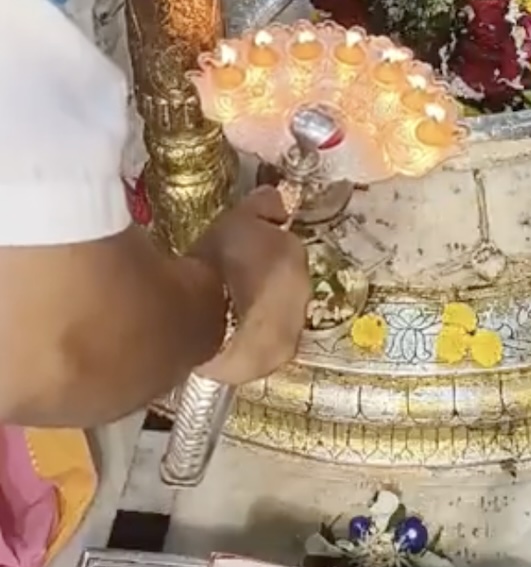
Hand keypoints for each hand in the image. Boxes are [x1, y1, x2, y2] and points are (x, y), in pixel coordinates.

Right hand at [192, 187, 309, 385]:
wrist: (193, 314)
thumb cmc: (215, 260)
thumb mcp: (238, 217)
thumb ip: (264, 205)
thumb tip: (279, 200)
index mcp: (296, 259)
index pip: (287, 249)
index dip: (265, 250)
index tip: (243, 252)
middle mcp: (301, 299)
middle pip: (285, 287)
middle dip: (266, 284)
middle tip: (234, 283)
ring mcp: (286, 337)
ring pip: (275, 322)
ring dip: (260, 316)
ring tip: (228, 312)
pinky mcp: (266, 366)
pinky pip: (259, 351)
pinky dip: (247, 344)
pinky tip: (224, 336)